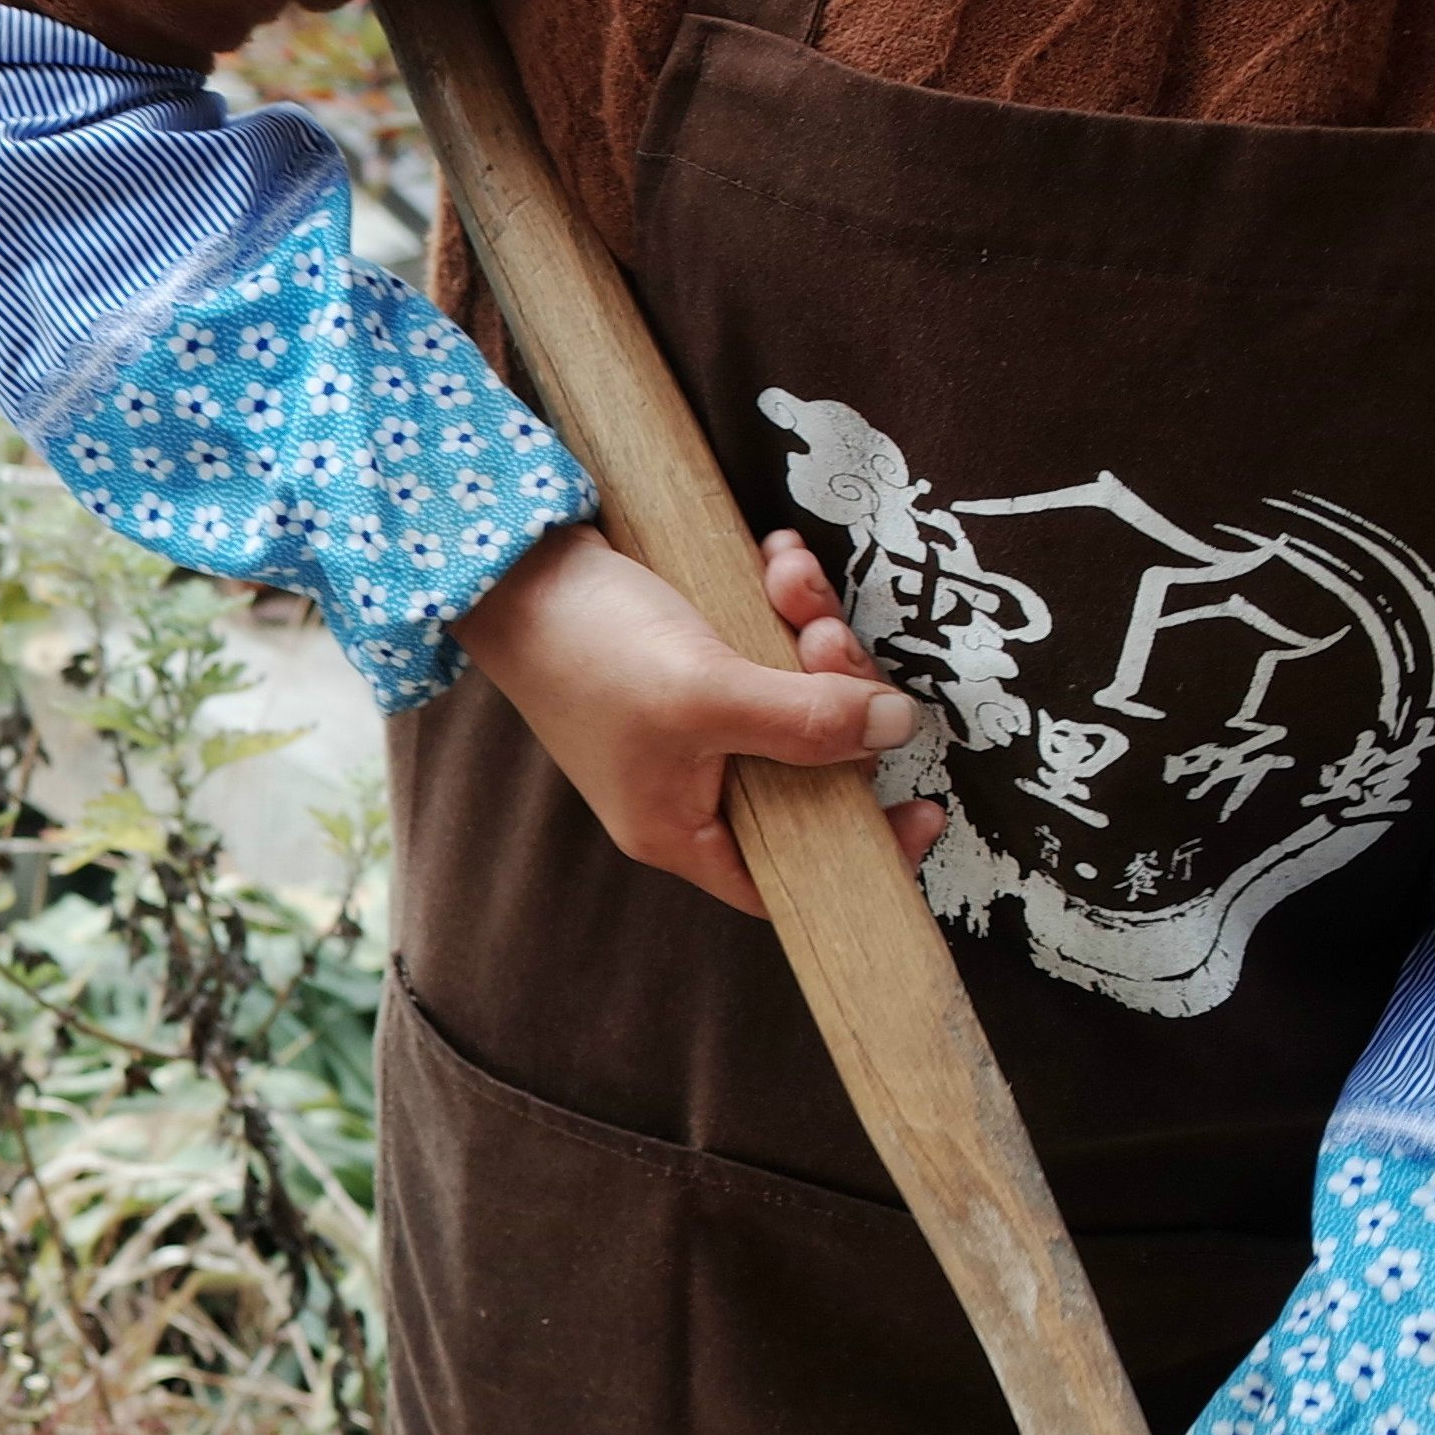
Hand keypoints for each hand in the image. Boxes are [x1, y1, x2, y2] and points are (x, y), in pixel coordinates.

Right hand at [451, 522, 944, 917]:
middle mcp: (689, 783)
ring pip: (798, 696)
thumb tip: (901, 729)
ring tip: (790, 581)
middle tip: (828, 643)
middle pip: (811, 767)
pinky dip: (783, 602)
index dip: (865, 849)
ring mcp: (693, 722)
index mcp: (678, 827)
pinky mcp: (694, 662)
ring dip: (811, 631)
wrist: (510, 561)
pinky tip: (774, 559)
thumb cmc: (584, 646)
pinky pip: (770, 646)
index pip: (792, 875)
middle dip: (836, 696)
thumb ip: (807, 720)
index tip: (924, 805)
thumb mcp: (706, 692)